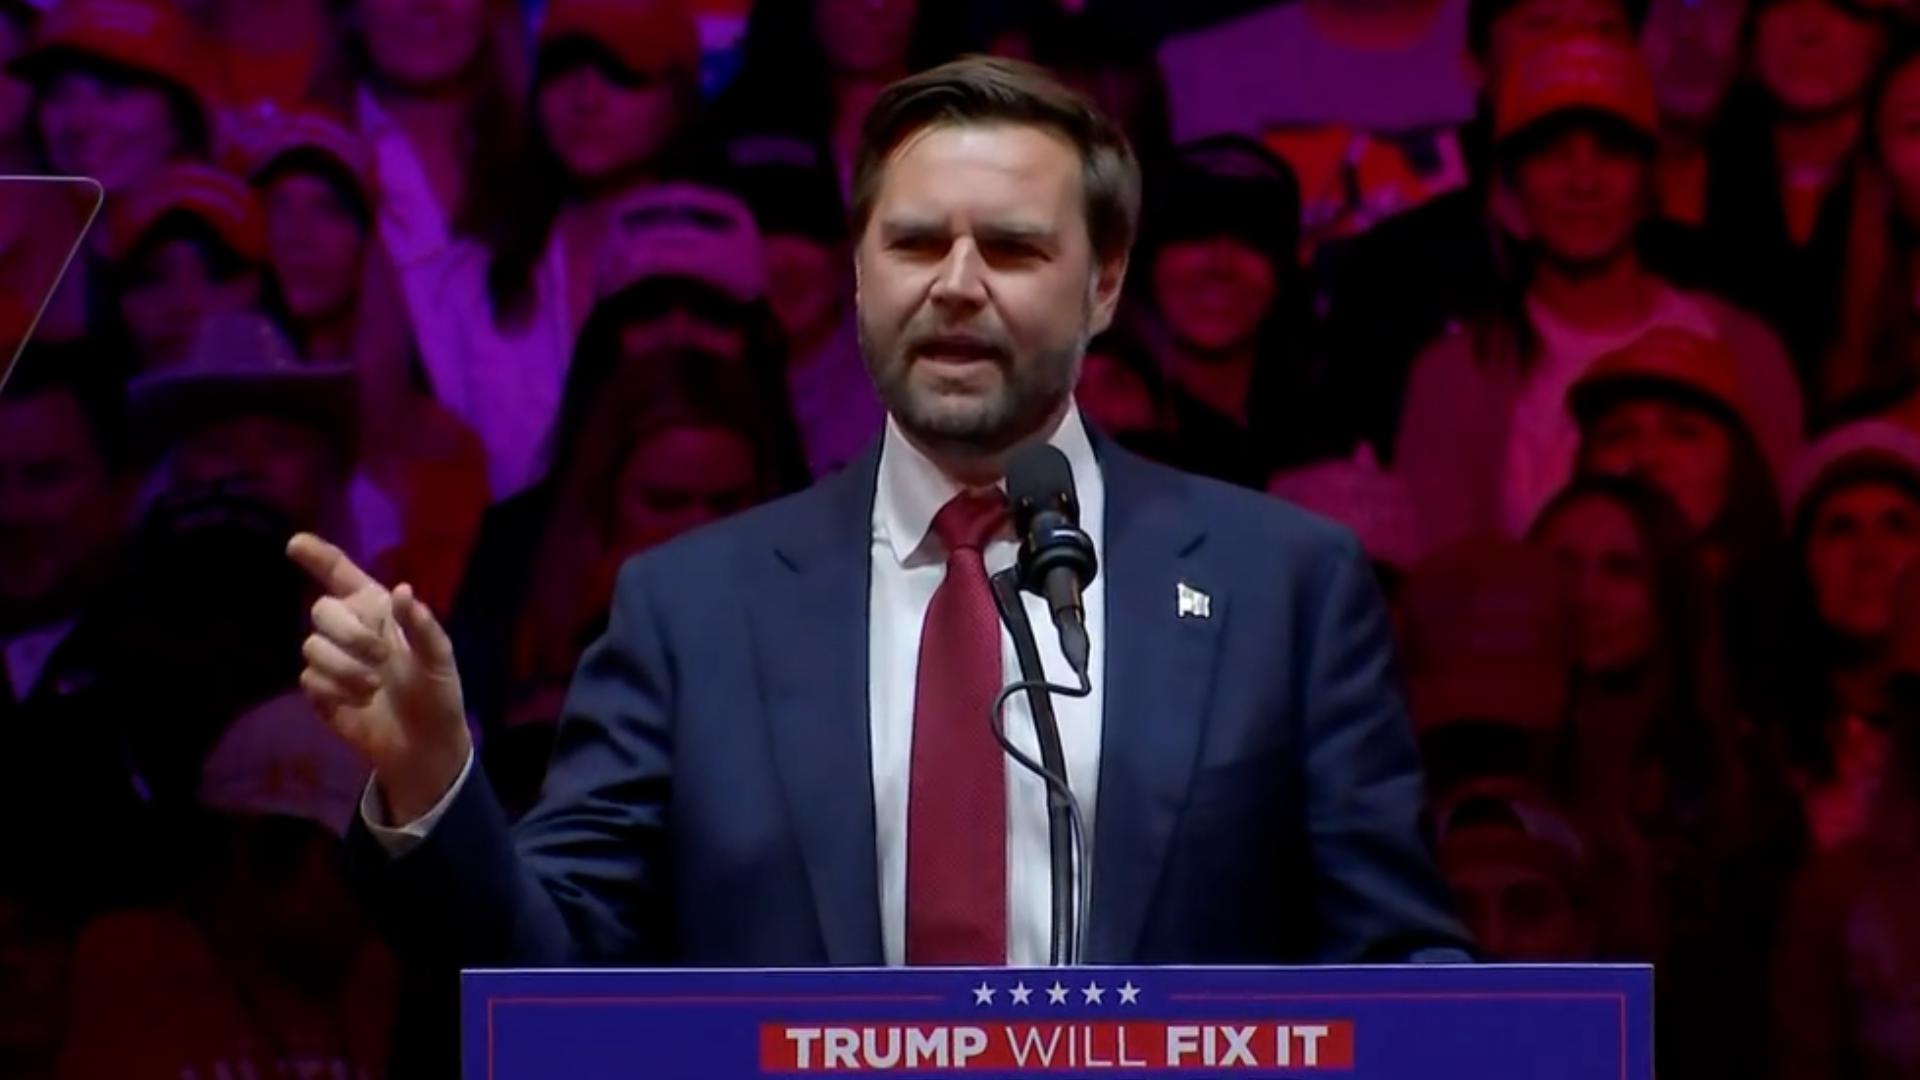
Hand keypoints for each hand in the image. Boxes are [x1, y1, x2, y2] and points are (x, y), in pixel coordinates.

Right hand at [288, 532, 470, 824]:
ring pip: (312, 646)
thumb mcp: (440, 659)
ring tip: (375, 688)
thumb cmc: (437, 693)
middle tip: (381, 659)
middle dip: (349, 634)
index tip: (295, 543)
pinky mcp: (320, 690)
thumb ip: (422, 625)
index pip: (342, 574)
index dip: (318, 556)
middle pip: (322, 610)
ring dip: (345, 668)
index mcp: (379, 610)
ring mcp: (332, 659)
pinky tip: (360, 703)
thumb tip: (402, 591)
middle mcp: (351, 629)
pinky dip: (336, 691)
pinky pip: (310, 679)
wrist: (424, 744)